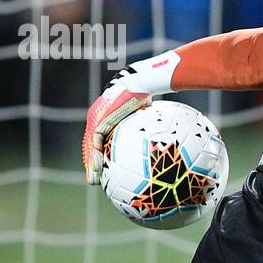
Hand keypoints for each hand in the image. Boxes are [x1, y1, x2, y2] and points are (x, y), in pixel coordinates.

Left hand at [80, 53, 180, 183]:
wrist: (144, 82)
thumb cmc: (154, 95)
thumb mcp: (154, 116)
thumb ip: (154, 129)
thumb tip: (170, 145)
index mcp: (113, 116)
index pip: (106, 138)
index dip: (105, 154)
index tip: (109, 169)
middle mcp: (102, 116)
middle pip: (95, 144)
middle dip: (94, 162)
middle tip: (97, 180)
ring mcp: (98, 117)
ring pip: (91, 145)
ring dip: (92, 163)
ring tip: (94, 180)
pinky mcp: (98, 119)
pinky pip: (94, 142)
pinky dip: (95, 156)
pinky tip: (97, 169)